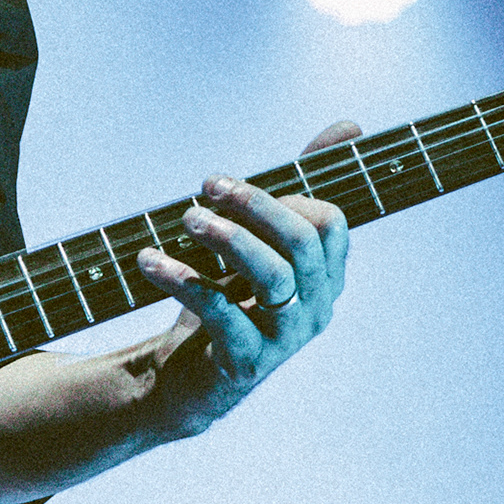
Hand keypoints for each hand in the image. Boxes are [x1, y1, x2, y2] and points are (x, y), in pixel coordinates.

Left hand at [133, 140, 353, 441]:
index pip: (329, 224)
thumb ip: (297, 185)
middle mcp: (316, 307)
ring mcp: (286, 338)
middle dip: (253, 205)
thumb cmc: (230, 298)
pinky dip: (185, 280)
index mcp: (325, 275)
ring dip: (226, 238)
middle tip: (204, 188)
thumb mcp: (259, 239)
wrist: (186, 377)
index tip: (229, 187)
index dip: (282, 197)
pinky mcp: (247, 363)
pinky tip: (152, 262)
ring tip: (185, 219)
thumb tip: (352, 126)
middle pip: (301, 243)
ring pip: (272, 276)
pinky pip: (222, 314)